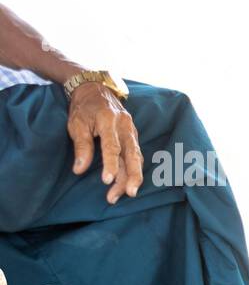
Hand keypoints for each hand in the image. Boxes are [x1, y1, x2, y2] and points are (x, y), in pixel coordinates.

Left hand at [67, 83, 143, 203]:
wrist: (96, 90)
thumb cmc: (84, 108)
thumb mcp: (77, 124)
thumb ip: (81, 146)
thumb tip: (79, 170)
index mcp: (109, 121)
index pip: (112, 147)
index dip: (110, 165)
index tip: (107, 181)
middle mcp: (125, 127)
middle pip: (133, 155)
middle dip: (133, 176)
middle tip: (129, 194)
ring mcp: (132, 132)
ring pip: (136, 158)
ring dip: (132, 178)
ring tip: (125, 194)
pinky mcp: (133, 136)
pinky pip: (136, 156)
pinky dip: (134, 170)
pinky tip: (128, 183)